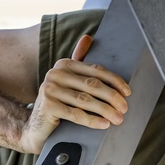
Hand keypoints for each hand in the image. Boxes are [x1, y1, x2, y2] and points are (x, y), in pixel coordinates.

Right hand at [20, 35, 131, 153]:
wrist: (36, 128)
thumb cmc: (58, 105)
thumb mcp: (68, 82)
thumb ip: (78, 61)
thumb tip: (88, 37)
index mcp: (64, 64)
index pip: (95, 70)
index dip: (114, 81)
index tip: (128, 93)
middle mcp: (55, 73)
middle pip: (92, 84)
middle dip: (112, 97)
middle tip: (125, 109)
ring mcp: (50, 89)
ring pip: (85, 100)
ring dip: (106, 110)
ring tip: (119, 119)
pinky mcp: (48, 106)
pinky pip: (76, 114)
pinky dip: (92, 120)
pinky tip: (105, 124)